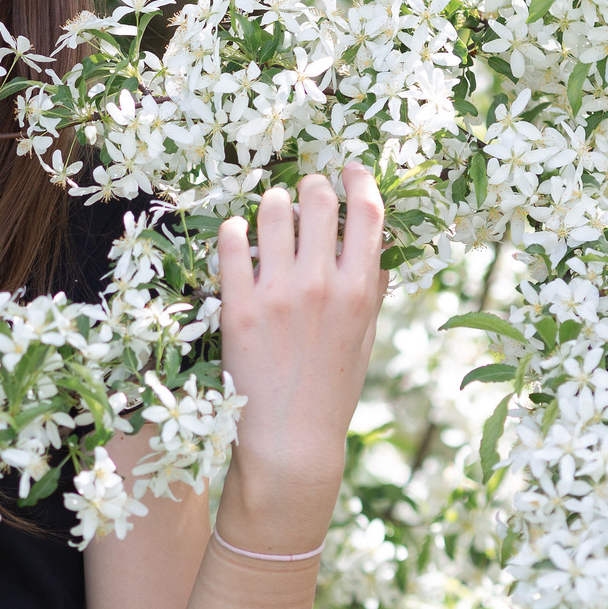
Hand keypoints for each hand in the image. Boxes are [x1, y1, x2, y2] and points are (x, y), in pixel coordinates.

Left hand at [213, 165, 385, 553]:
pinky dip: (236, 229)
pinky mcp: (237, 307)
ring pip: (272, 210)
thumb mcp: (364, 337)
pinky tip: (239, 235)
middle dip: (312, 187)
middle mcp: (321, 285)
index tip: (347, 168)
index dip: (357, 179)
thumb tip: (376, 245)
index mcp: (359, 291)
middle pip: (317, 200)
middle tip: (305, 193)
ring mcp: (276, 295)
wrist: (291, 440)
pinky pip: (232, 243)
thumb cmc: (332, 389)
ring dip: (272, 203)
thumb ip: (370, 288)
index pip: (366, 211)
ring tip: (270, 213)